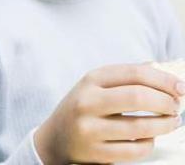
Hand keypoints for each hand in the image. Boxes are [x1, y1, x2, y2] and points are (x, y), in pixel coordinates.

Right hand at [34, 64, 183, 164]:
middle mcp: (87, 102)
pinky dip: (150, 144)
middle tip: (176, 106)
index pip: (134, 73)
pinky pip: (135, 150)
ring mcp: (89, 129)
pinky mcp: (96, 153)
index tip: (180, 87)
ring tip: (171, 122)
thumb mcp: (96, 86)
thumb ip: (127, 78)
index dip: (163, 80)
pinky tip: (149, 138)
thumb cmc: (84, 109)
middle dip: (166, 102)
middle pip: (137, 97)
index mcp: (90, 80)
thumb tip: (167, 75)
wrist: (56, 138)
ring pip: (141, 127)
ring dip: (165, 124)